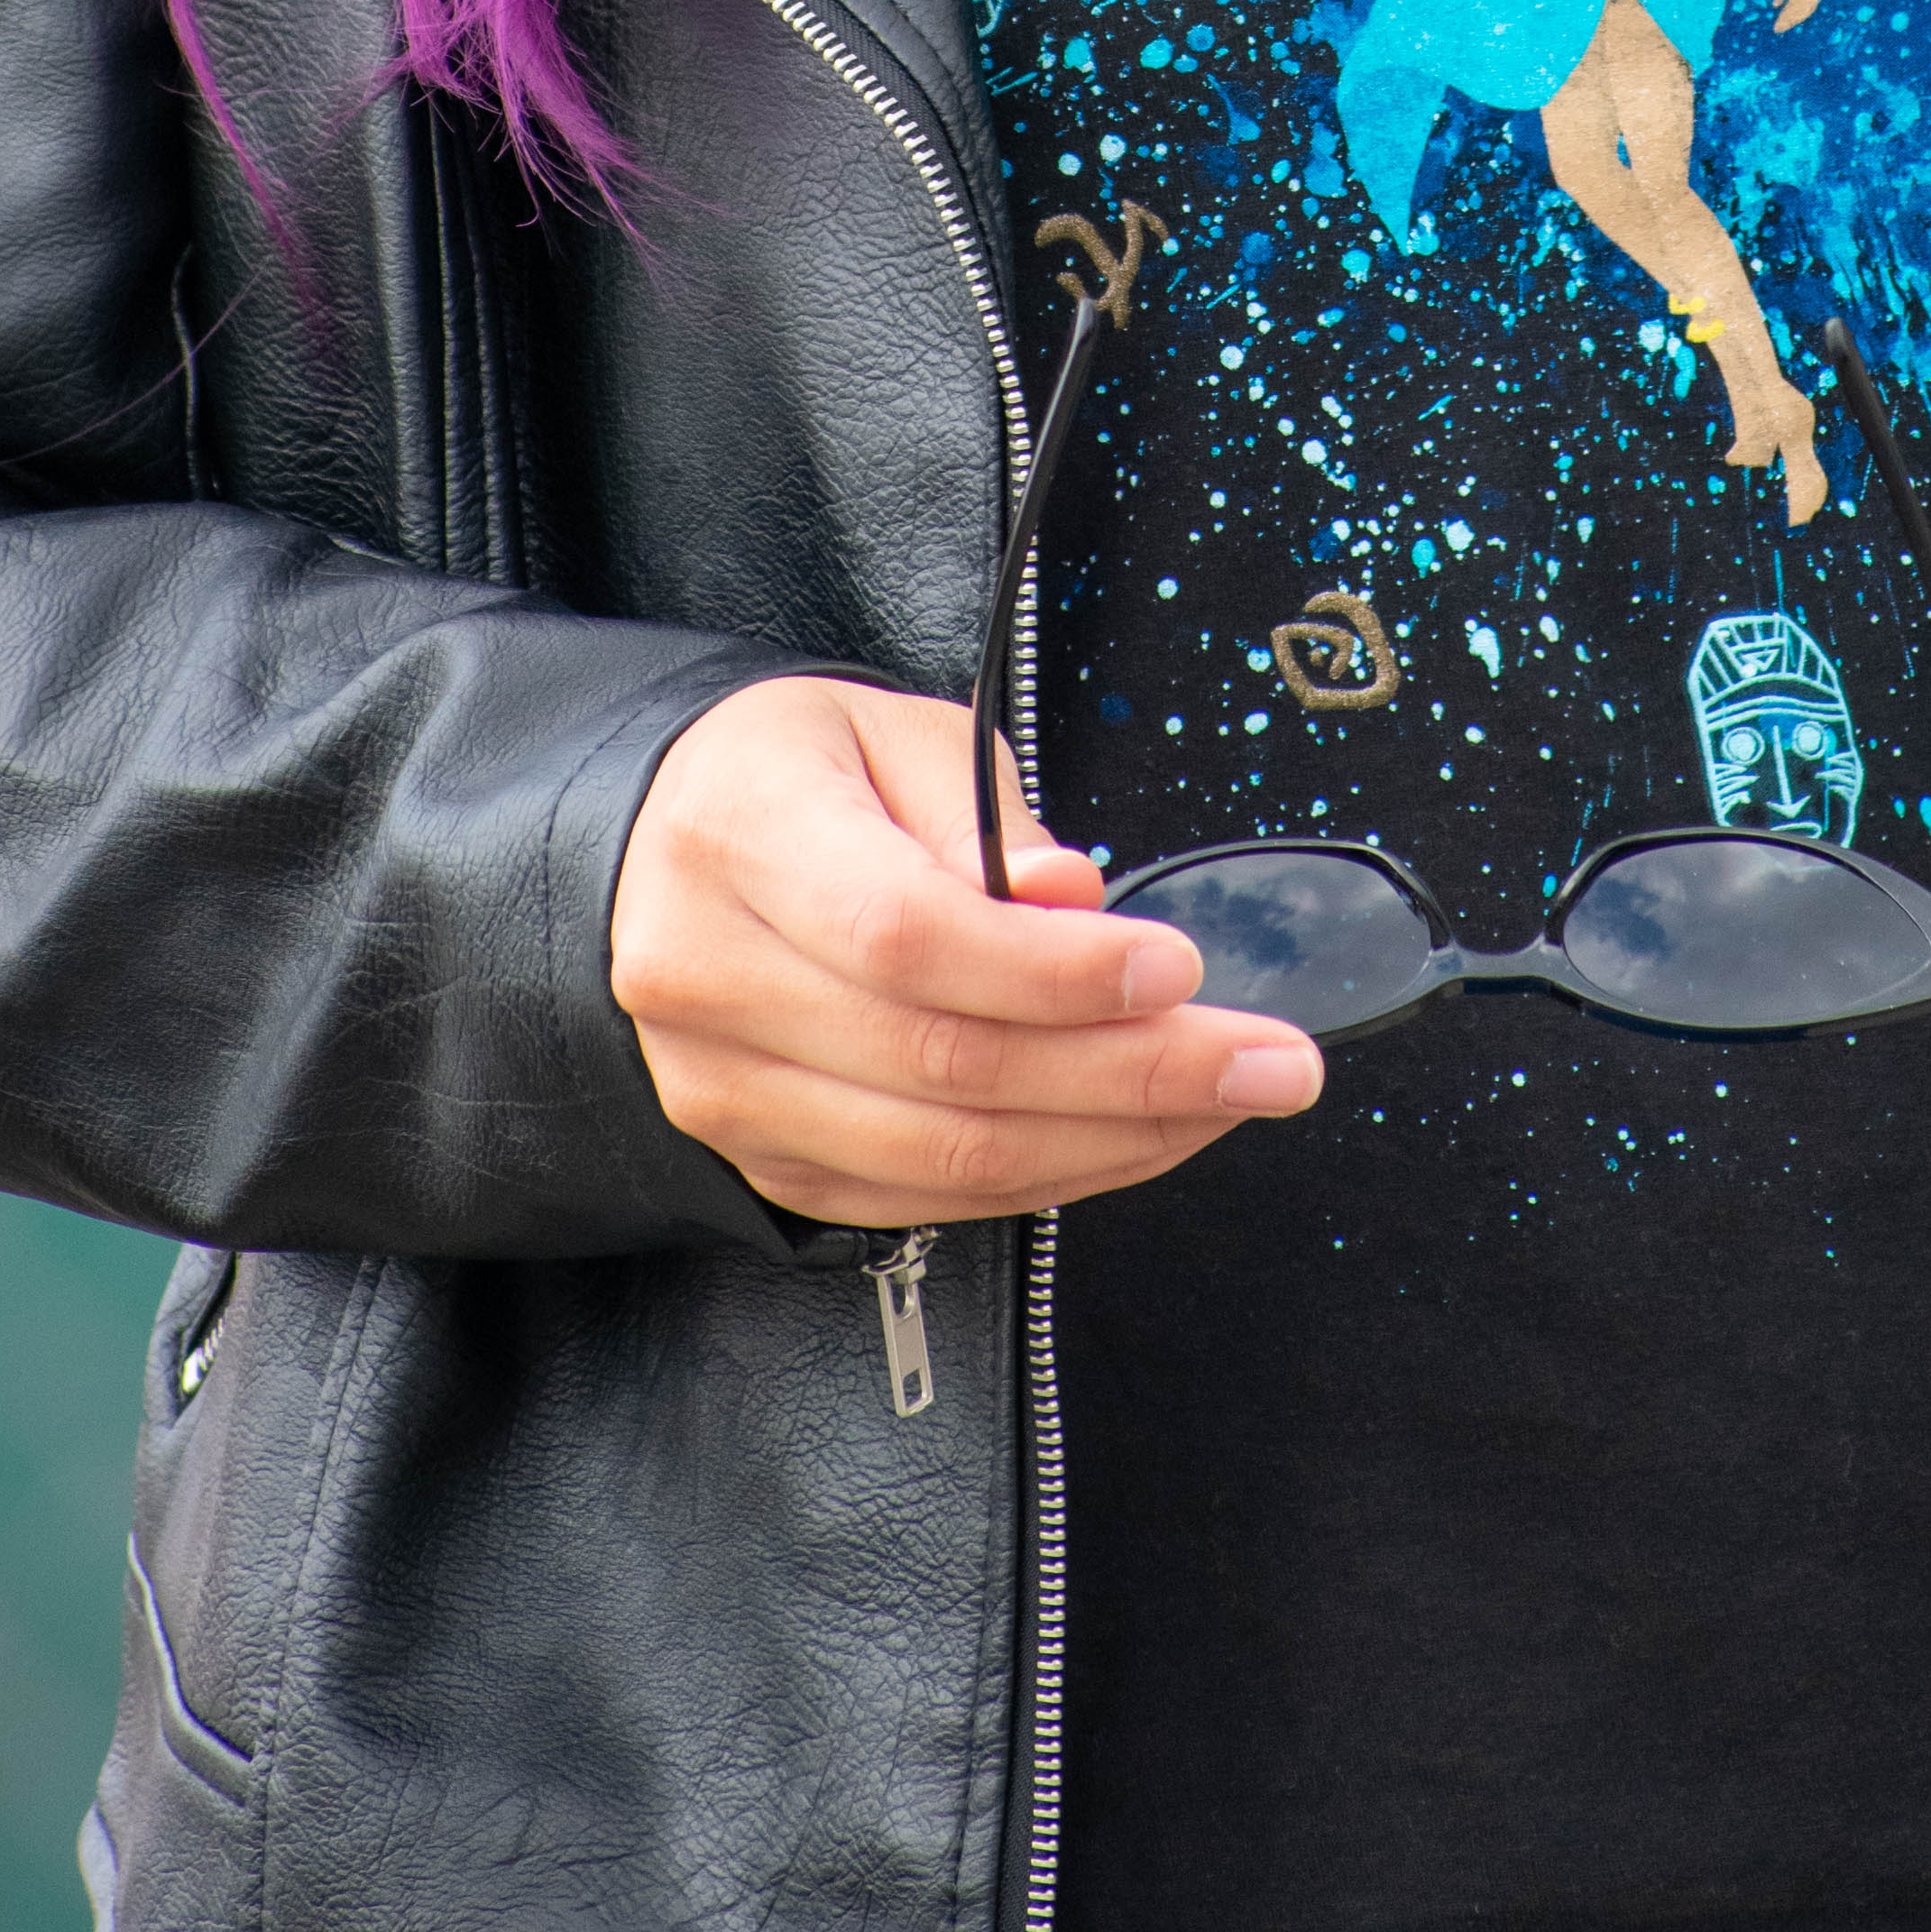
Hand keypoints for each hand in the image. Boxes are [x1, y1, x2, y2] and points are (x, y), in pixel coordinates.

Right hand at [612, 674, 1319, 1223]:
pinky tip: (1137, 1135)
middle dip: (1134, 1072)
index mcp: (737, 836)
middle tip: (1272, 1061)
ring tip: (1229, 1099)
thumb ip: (985, 813)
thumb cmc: (798, 777)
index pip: (906, 931)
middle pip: (943, 1062)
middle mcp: (708, 977)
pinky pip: (921, 1199)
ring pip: (942, 1154)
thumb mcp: (888, 732)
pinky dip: (1047, 1176)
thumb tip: (1075, 901)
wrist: (659, 856)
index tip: (1179, 966)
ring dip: (1113, 1139)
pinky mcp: (760, 1160)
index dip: (1054, 970)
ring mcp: (722, 1090)